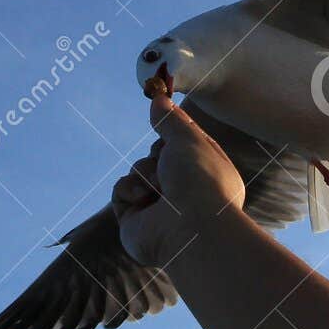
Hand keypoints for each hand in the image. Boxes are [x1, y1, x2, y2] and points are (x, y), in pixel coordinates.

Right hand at [110, 99, 245, 265]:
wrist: (190, 228)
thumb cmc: (201, 182)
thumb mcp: (189, 139)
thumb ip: (171, 120)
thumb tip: (159, 99)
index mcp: (207, 174)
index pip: (183, 145)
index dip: (173, 132)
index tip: (162, 113)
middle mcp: (184, 193)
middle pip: (156, 157)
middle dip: (157, 156)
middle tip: (167, 163)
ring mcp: (159, 209)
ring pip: (138, 171)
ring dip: (145, 173)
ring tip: (160, 189)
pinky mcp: (135, 222)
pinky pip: (121, 191)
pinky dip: (129, 190)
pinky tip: (143, 200)